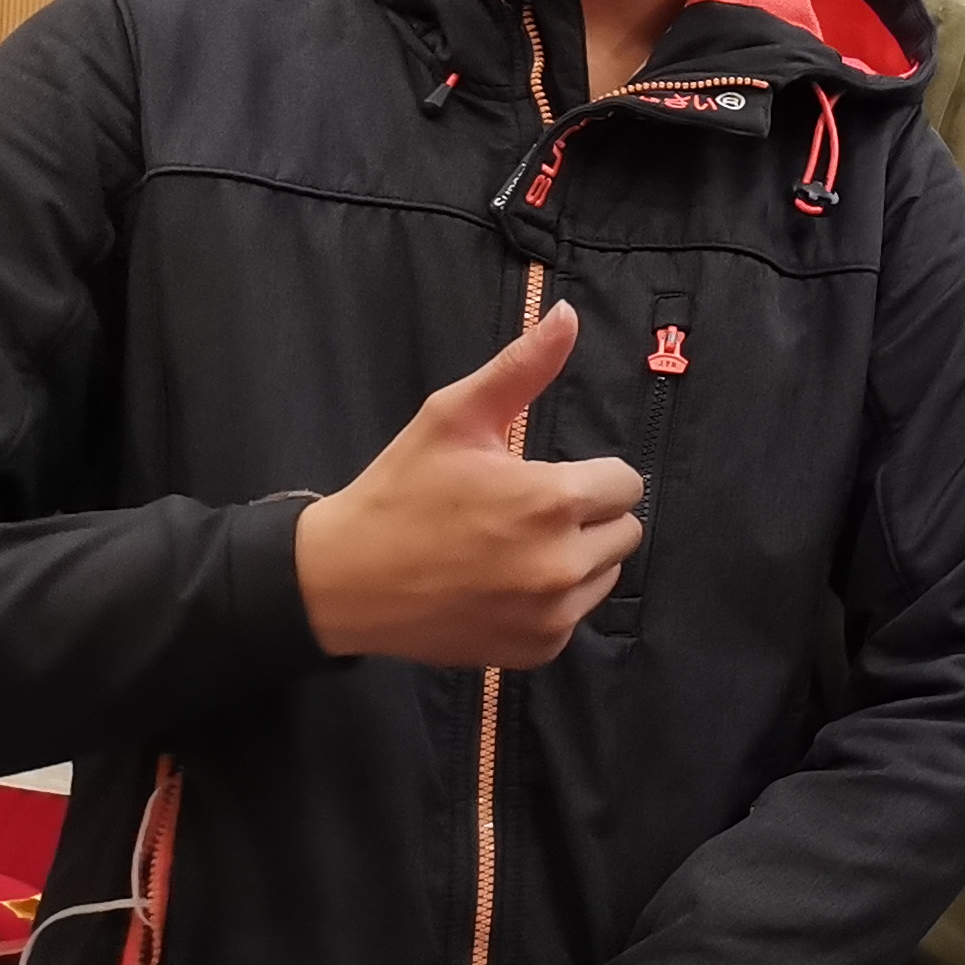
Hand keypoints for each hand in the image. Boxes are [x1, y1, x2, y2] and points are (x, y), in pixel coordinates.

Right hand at [294, 304, 641, 668]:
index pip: (625, 482)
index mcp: (552, 502)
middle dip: (588, 515)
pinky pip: (575, 616)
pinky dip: (552, 601)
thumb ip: (521, 367)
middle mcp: (562, 564)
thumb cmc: (399, 492)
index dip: (587, 475)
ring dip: (577, 557)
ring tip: (513, 547)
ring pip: (606, 573)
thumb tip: (568, 315)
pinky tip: (504, 584)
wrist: (340, 581)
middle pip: (624, 529)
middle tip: (527, 512)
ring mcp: (551, 614)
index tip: (541, 478)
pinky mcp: (536, 649)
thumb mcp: (453, 417)